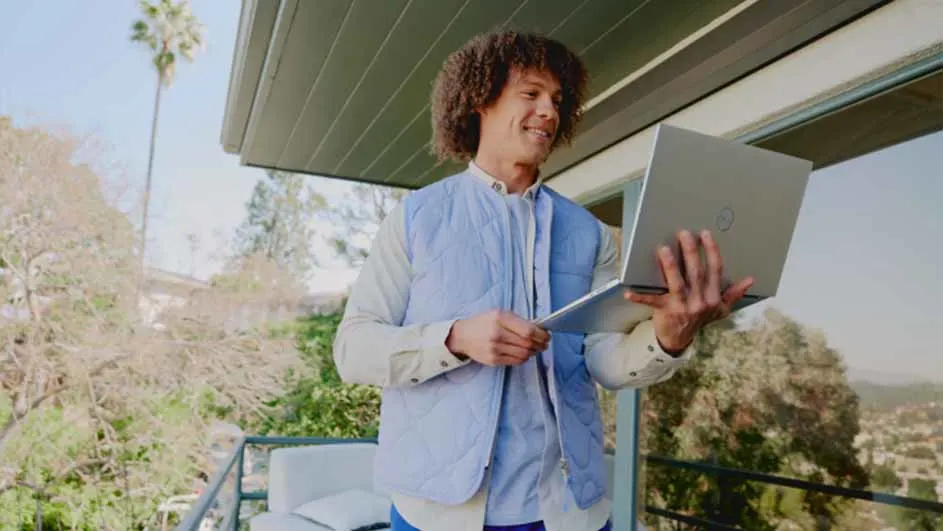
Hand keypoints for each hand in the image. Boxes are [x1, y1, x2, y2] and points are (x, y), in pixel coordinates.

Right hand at [445, 309, 549, 365]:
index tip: (547, 335)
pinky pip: (516, 361)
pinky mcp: (493, 360)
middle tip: (544, 344)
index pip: (528, 330)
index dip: (542, 335)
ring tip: (535, 348)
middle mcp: (497, 333)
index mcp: (500, 318)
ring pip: (524, 354)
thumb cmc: (483, 323)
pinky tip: (525, 353)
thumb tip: (539, 329)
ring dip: (533, 352)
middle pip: (528, 343)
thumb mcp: (499, 314)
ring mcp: (494, 348)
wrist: (462, 336)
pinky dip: (524, 358)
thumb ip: (517, 321)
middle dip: (540, 344)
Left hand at [625, 229, 753, 351]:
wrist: (679, 340)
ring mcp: (682, 307)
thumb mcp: (720, 309)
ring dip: (670, 267)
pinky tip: (628, 292)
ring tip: (663, 250)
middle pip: (696, 273)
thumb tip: (750, 280)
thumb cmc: (699, 319)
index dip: (711, 251)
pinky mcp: (665, 311)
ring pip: (677, 284)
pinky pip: (652, 302)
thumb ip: (734, 294)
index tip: (705, 234)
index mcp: (713, 298)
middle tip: (684, 234)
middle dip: (691, 252)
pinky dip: (640, 297)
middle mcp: (700, 301)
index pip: (715, 270)